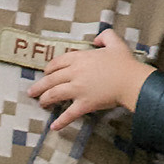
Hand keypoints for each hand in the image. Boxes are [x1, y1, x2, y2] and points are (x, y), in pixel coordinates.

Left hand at [31, 26, 149, 129]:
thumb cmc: (125, 63)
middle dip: (39, 86)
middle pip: (51, 79)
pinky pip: (69, 114)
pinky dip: (61, 121)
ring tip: (40, 104)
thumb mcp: (115, 42)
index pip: (57, 63)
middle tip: (32, 91)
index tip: (45, 73)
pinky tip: (53, 126)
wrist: (131, 80)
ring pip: (54, 94)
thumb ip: (105, 36)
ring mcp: (78, 89)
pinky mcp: (84, 104)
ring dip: (45, 100)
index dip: (49, 69)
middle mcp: (75, 73)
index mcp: (80, 58)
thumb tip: (96, 39)